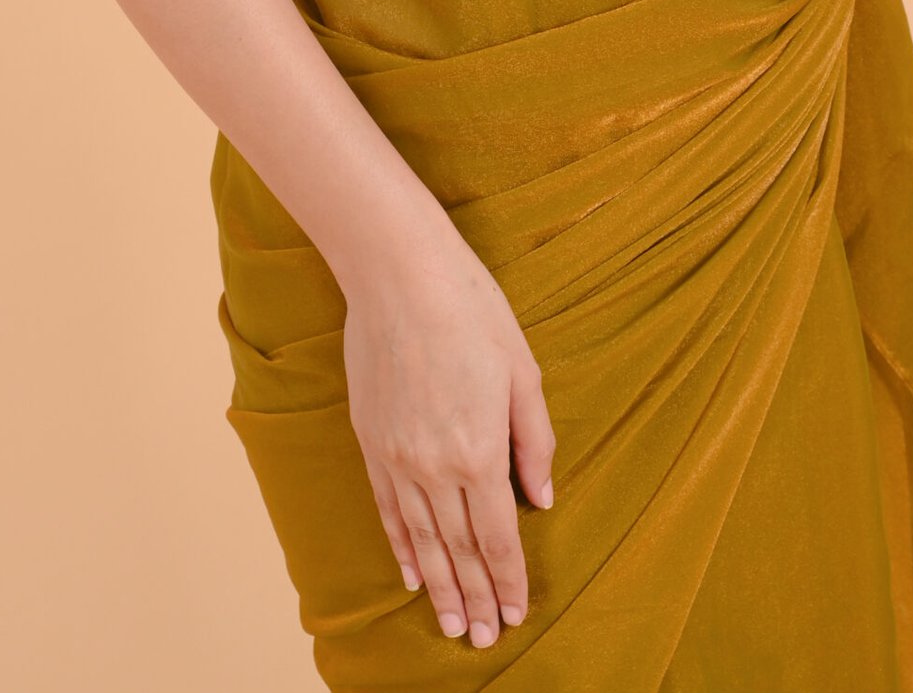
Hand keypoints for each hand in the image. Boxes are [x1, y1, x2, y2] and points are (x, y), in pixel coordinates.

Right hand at [342, 234, 556, 647]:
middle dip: (475, 598)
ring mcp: (397, 456)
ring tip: (450, 625)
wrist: (398, 274)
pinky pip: (387, 509)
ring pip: (420, 540)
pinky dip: (400, 547)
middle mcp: (435, 465)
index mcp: (479, 450)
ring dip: (438, 587)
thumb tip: (542, 498)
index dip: (508, 580)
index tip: (516, 614)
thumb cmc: (472, 311)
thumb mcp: (523, 371)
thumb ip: (533, 441)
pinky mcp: (370, 441)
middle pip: (459, 549)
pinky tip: (409, 574)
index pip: (499, 536)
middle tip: (482, 639)